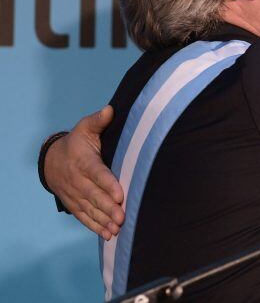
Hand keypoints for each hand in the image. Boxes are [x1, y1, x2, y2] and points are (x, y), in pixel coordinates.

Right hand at [44, 106, 124, 238]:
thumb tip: (110, 110)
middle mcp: (77, 180)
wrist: (52, 160)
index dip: (108, 184)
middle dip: (108, 207)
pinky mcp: (74, 203)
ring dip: (103, 220)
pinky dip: (95, 226)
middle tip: (122, 217)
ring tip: (117, 228)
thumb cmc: (76, 143)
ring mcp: (74, 194)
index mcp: (83, 161)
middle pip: (94, 195)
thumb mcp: (85, 129)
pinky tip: (109, 235)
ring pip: (89, 209)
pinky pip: (84, 217)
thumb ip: (98, 121)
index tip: (120, 194)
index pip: (97, 174)